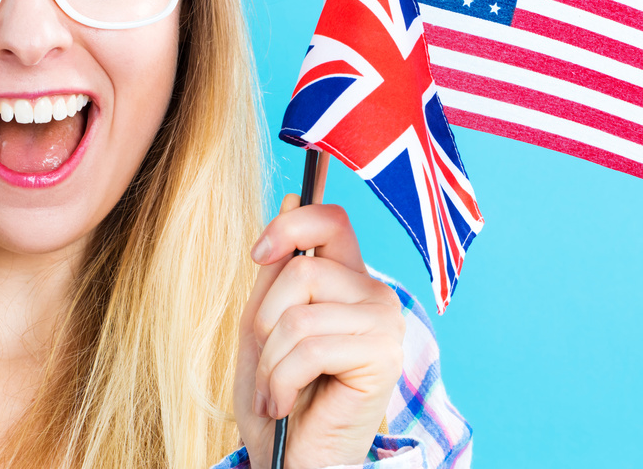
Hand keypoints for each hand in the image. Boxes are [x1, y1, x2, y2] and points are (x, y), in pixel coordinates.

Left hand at [235, 194, 406, 467]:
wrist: (292, 461)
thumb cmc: (279, 396)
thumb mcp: (264, 324)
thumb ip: (276, 271)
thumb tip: (290, 199)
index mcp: (348, 280)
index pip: (331, 219)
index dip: (290, 224)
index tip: (258, 254)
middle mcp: (375, 294)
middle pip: (301, 267)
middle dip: (265, 321)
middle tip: (268, 363)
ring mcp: (384, 324)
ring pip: (298, 311)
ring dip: (270, 361)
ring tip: (275, 391)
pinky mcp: (383, 356)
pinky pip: (309, 346)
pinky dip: (280, 381)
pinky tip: (285, 405)